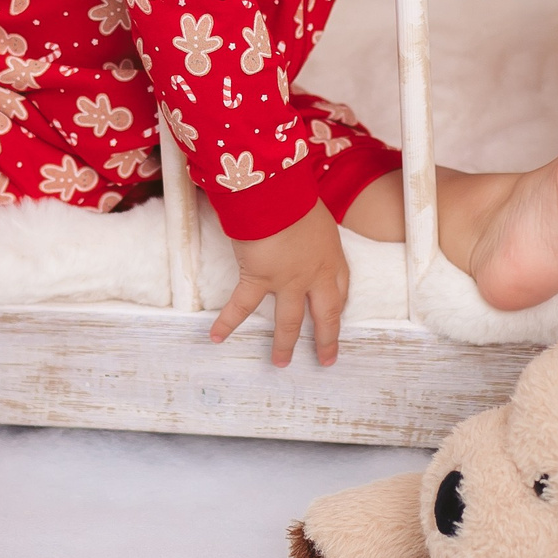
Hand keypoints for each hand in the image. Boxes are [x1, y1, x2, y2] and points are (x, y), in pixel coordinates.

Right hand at [211, 200, 347, 366]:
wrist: (277, 194)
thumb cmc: (295, 195)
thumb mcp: (316, 215)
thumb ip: (311, 232)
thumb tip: (300, 232)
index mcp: (331, 256)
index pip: (341, 288)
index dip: (339, 305)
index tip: (337, 318)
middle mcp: (314, 274)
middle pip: (326, 314)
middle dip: (327, 339)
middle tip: (327, 359)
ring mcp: (289, 280)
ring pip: (289, 322)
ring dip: (284, 344)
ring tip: (280, 363)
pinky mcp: (260, 278)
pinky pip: (242, 306)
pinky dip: (227, 322)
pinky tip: (216, 337)